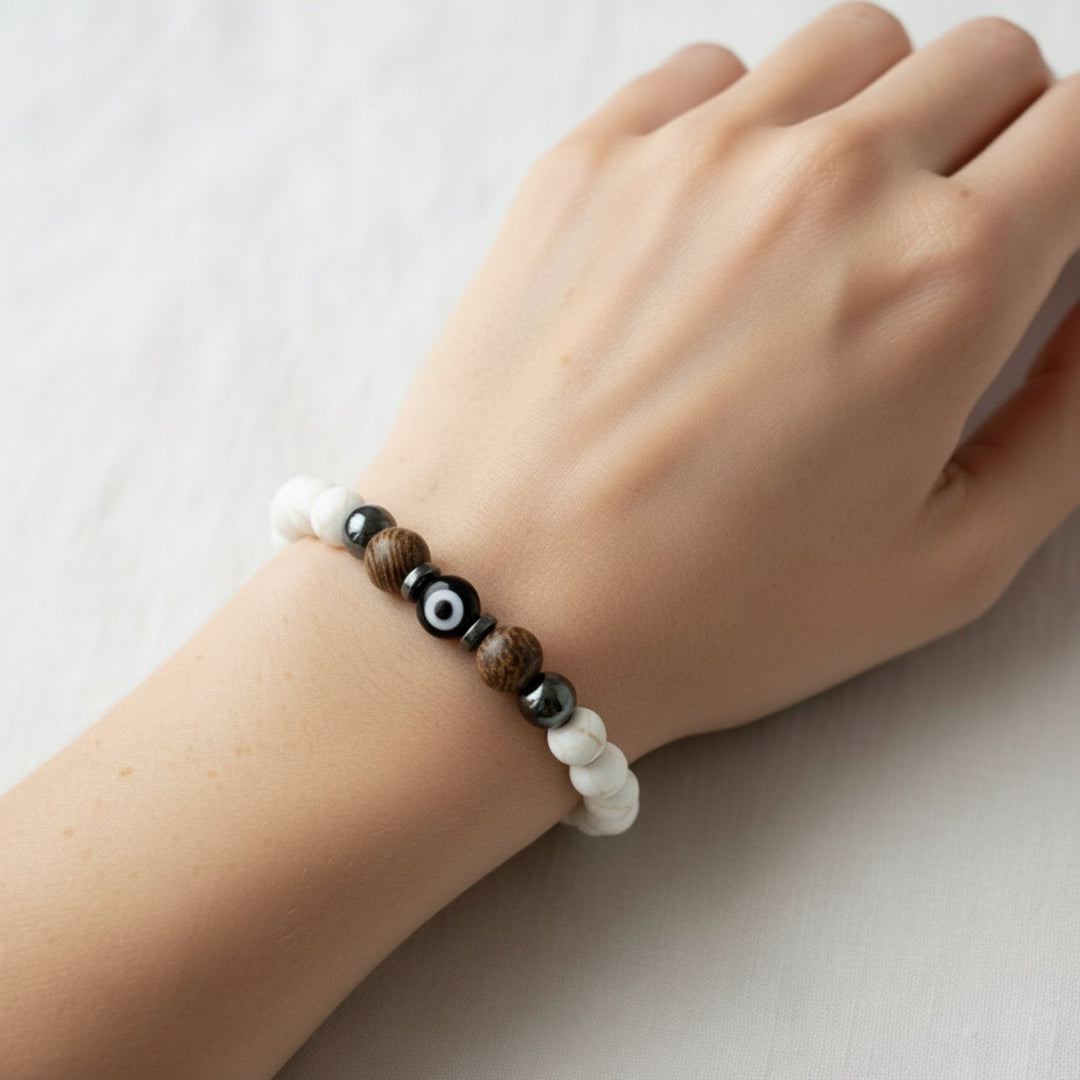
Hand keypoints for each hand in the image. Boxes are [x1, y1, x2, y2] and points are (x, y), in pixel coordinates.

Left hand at [355, 4, 1079, 763]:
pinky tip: (717, 225)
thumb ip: (1067, 423)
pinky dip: (744, 123)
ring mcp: (693, 155)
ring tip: (829, 232)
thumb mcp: (944, 564)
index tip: (1053, 230)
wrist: (500, 611)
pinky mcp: (586, 164)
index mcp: (942, 276)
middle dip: (1000, 140)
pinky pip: (708, 76)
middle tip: (948, 242)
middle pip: (984, 64)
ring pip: (851, 49)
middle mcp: (826, 179)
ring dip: (875, 116)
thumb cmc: (709, 613)